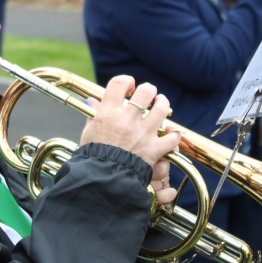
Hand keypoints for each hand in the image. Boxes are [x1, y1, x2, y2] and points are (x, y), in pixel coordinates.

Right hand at [80, 76, 180, 203]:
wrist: (102, 181)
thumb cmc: (93, 159)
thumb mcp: (88, 134)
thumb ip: (93, 116)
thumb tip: (92, 101)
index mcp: (108, 114)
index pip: (118, 84)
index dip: (126, 81)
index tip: (129, 86)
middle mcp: (127, 120)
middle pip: (145, 91)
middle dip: (149, 90)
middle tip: (149, 94)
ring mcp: (142, 134)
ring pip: (162, 108)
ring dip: (163, 104)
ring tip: (161, 103)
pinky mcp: (154, 149)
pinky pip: (172, 137)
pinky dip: (173, 134)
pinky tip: (170, 132)